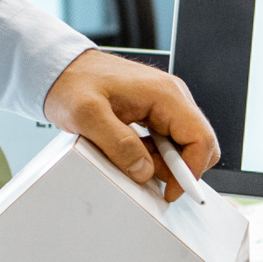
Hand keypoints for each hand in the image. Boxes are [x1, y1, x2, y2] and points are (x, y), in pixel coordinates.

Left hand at [41, 49, 219, 199]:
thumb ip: (119, 144)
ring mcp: (166, 104)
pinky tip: (130, 152)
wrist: (62, 69)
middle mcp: (172, 97)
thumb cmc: (73, 84)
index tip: (171, 192)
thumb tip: (145, 171)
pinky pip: (168, 141)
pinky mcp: (155, 112)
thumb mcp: (87, 116)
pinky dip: (154, 156)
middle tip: (146, 174)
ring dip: (162, 162)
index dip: (191, 171)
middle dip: (178, 168)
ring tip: (129, 157)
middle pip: (199, 143)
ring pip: (184, 145)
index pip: (200, 138)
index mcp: (165, 94)